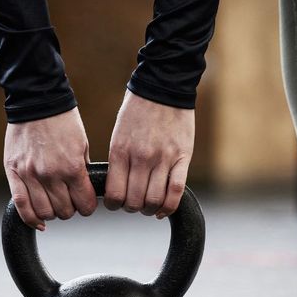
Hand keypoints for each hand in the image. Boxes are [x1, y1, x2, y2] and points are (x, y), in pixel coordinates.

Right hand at [4, 107, 97, 230]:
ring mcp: (30, 175)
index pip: (84, 204)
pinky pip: (21, 205)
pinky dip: (31, 219)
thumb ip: (82, 170)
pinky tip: (39, 221)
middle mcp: (50, 174)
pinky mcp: (14, 173)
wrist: (36, 101)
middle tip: (70, 201)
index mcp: (72, 167)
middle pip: (64, 211)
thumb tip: (84, 190)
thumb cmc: (62, 121)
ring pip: (44, 212)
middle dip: (70, 209)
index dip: (88, 207)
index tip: (86, 204)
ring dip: (52, 213)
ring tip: (54, 204)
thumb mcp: (82, 144)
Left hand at [105, 91, 194, 218]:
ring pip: (154, 200)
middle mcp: (141, 158)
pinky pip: (176, 191)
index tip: (116, 204)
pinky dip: (169, 206)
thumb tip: (117, 187)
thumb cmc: (138, 111)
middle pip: (134, 201)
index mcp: (120, 151)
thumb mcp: (118, 134)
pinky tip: (164, 209)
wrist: (163, 87)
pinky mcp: (182, 157)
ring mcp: (163, 158)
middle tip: (134, 205)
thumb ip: (119, 161)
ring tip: (149, 206)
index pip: (114, 194)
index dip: (114, 205)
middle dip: (132, 208)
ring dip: (150, 209)